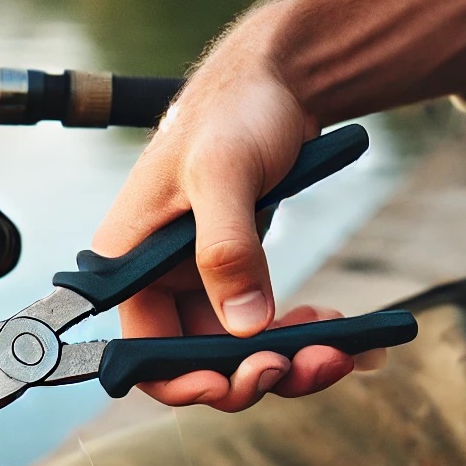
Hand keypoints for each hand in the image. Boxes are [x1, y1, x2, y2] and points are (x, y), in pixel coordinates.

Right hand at [95, 28, 369, 408]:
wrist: (275, 82)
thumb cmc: (231, 113)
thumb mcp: (224, 175)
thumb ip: (227, 251)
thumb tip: (245, 327)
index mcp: (127, 264)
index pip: (139, 353)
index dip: (184, 382)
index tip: (235, 384)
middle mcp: (154, 283)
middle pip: (194, 364)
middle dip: (253, 374)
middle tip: (309, 364)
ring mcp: (196, 283)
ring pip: (235, 354)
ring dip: (287, 362)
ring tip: (338, 350)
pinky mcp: (235, 277)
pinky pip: (261, 329)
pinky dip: (299, 337)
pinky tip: (336, 328)